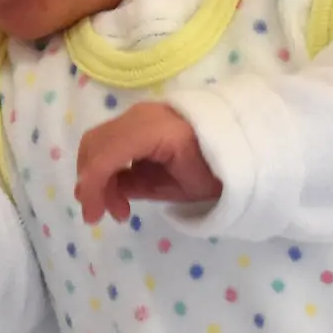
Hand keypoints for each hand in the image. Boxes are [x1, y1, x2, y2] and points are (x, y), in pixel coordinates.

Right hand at [75, 102, 221, 223]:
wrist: (241, 141)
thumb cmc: (221, 169)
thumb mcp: (187, 187)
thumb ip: (140, 187)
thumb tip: (107, 192)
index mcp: (157, 130)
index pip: (108, 155)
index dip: (93, 187)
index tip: (94, 217)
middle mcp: (141, 116)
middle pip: (94, 145)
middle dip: (91, 183)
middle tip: (101, 215)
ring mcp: (137, 115)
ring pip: (97, 143)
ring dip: (97, 178)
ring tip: (118, 208)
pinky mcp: (137, 122)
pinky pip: (109, 143)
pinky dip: (107, 170)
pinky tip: (121, 194)